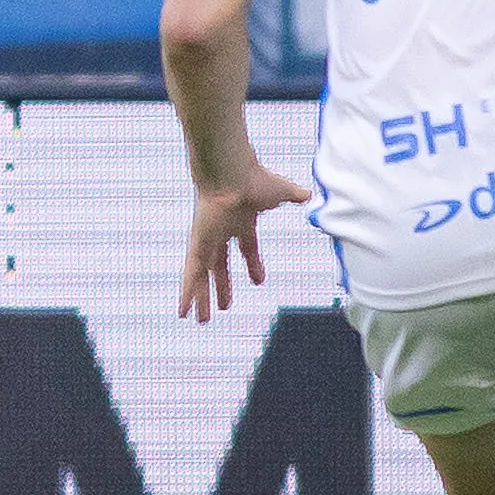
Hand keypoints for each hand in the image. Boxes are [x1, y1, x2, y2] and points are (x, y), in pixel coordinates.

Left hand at [178, 167, 311, 320]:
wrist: (232, 174)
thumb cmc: (255, 179)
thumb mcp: (282, 191)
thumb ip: (294, 195)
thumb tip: (311, 194)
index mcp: (241, 220)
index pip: (247, 248)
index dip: (253, 264)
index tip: (259, 280)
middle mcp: (221, 231)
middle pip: (220, 265)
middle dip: (222, 285)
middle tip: (225, 305)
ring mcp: (208, 239)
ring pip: (202, 275)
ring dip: (202, 297)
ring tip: (201, 320)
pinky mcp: (198, 245)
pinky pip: (191, 274)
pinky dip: (187, 293)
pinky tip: (183, 311)